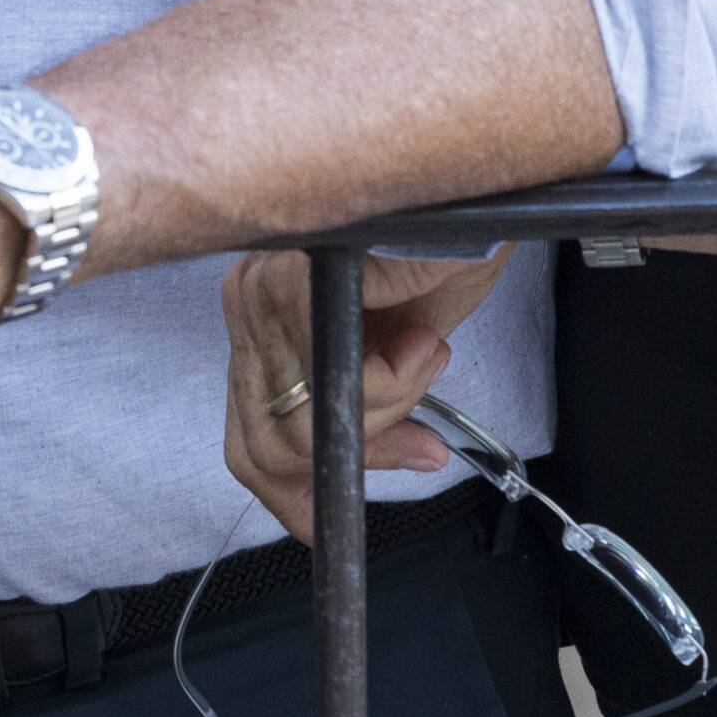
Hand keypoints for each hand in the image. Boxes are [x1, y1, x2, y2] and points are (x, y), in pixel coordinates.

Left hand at [218, 246, 507, 539]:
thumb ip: (383, 411)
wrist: (468, 195)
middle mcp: (248, 300)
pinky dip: (396, 381)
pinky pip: (342, 391)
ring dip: (390, 403)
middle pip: (280, 444)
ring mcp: (260, 292)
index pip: (248, 436)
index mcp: (260, 314)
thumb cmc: (440, 248)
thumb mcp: (406, 349)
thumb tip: (408, 463)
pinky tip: (422, 344)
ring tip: (425, 353)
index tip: (324, 522)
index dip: (291, 495)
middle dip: (368, 438)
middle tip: (421, 415)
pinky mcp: (292, 285)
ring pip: (311, 425)